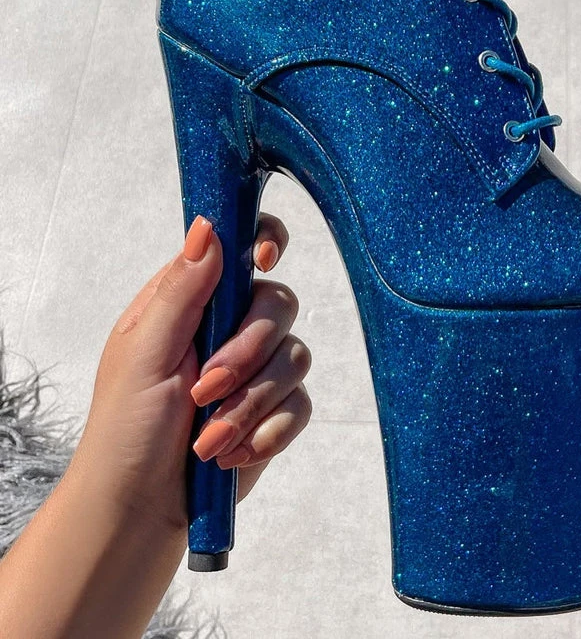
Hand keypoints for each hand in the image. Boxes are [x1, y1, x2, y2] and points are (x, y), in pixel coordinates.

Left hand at [72, 213, 311, 534]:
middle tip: (205, 388)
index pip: (242, 245)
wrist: (139, 508)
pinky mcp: (274, 411)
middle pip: (279, 304)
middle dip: (247, 352)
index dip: (265, 241)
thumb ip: (182, 289)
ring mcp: (255, 369)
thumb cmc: (126, 426)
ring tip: (210, 437)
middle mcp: (229, 325)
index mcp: (193, 299)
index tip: (264, 261)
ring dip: (251, 402)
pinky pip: (300, 404)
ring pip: (295, 357)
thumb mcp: (145, 352)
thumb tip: (208, 226)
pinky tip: (231, 452)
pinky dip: (267, 431)